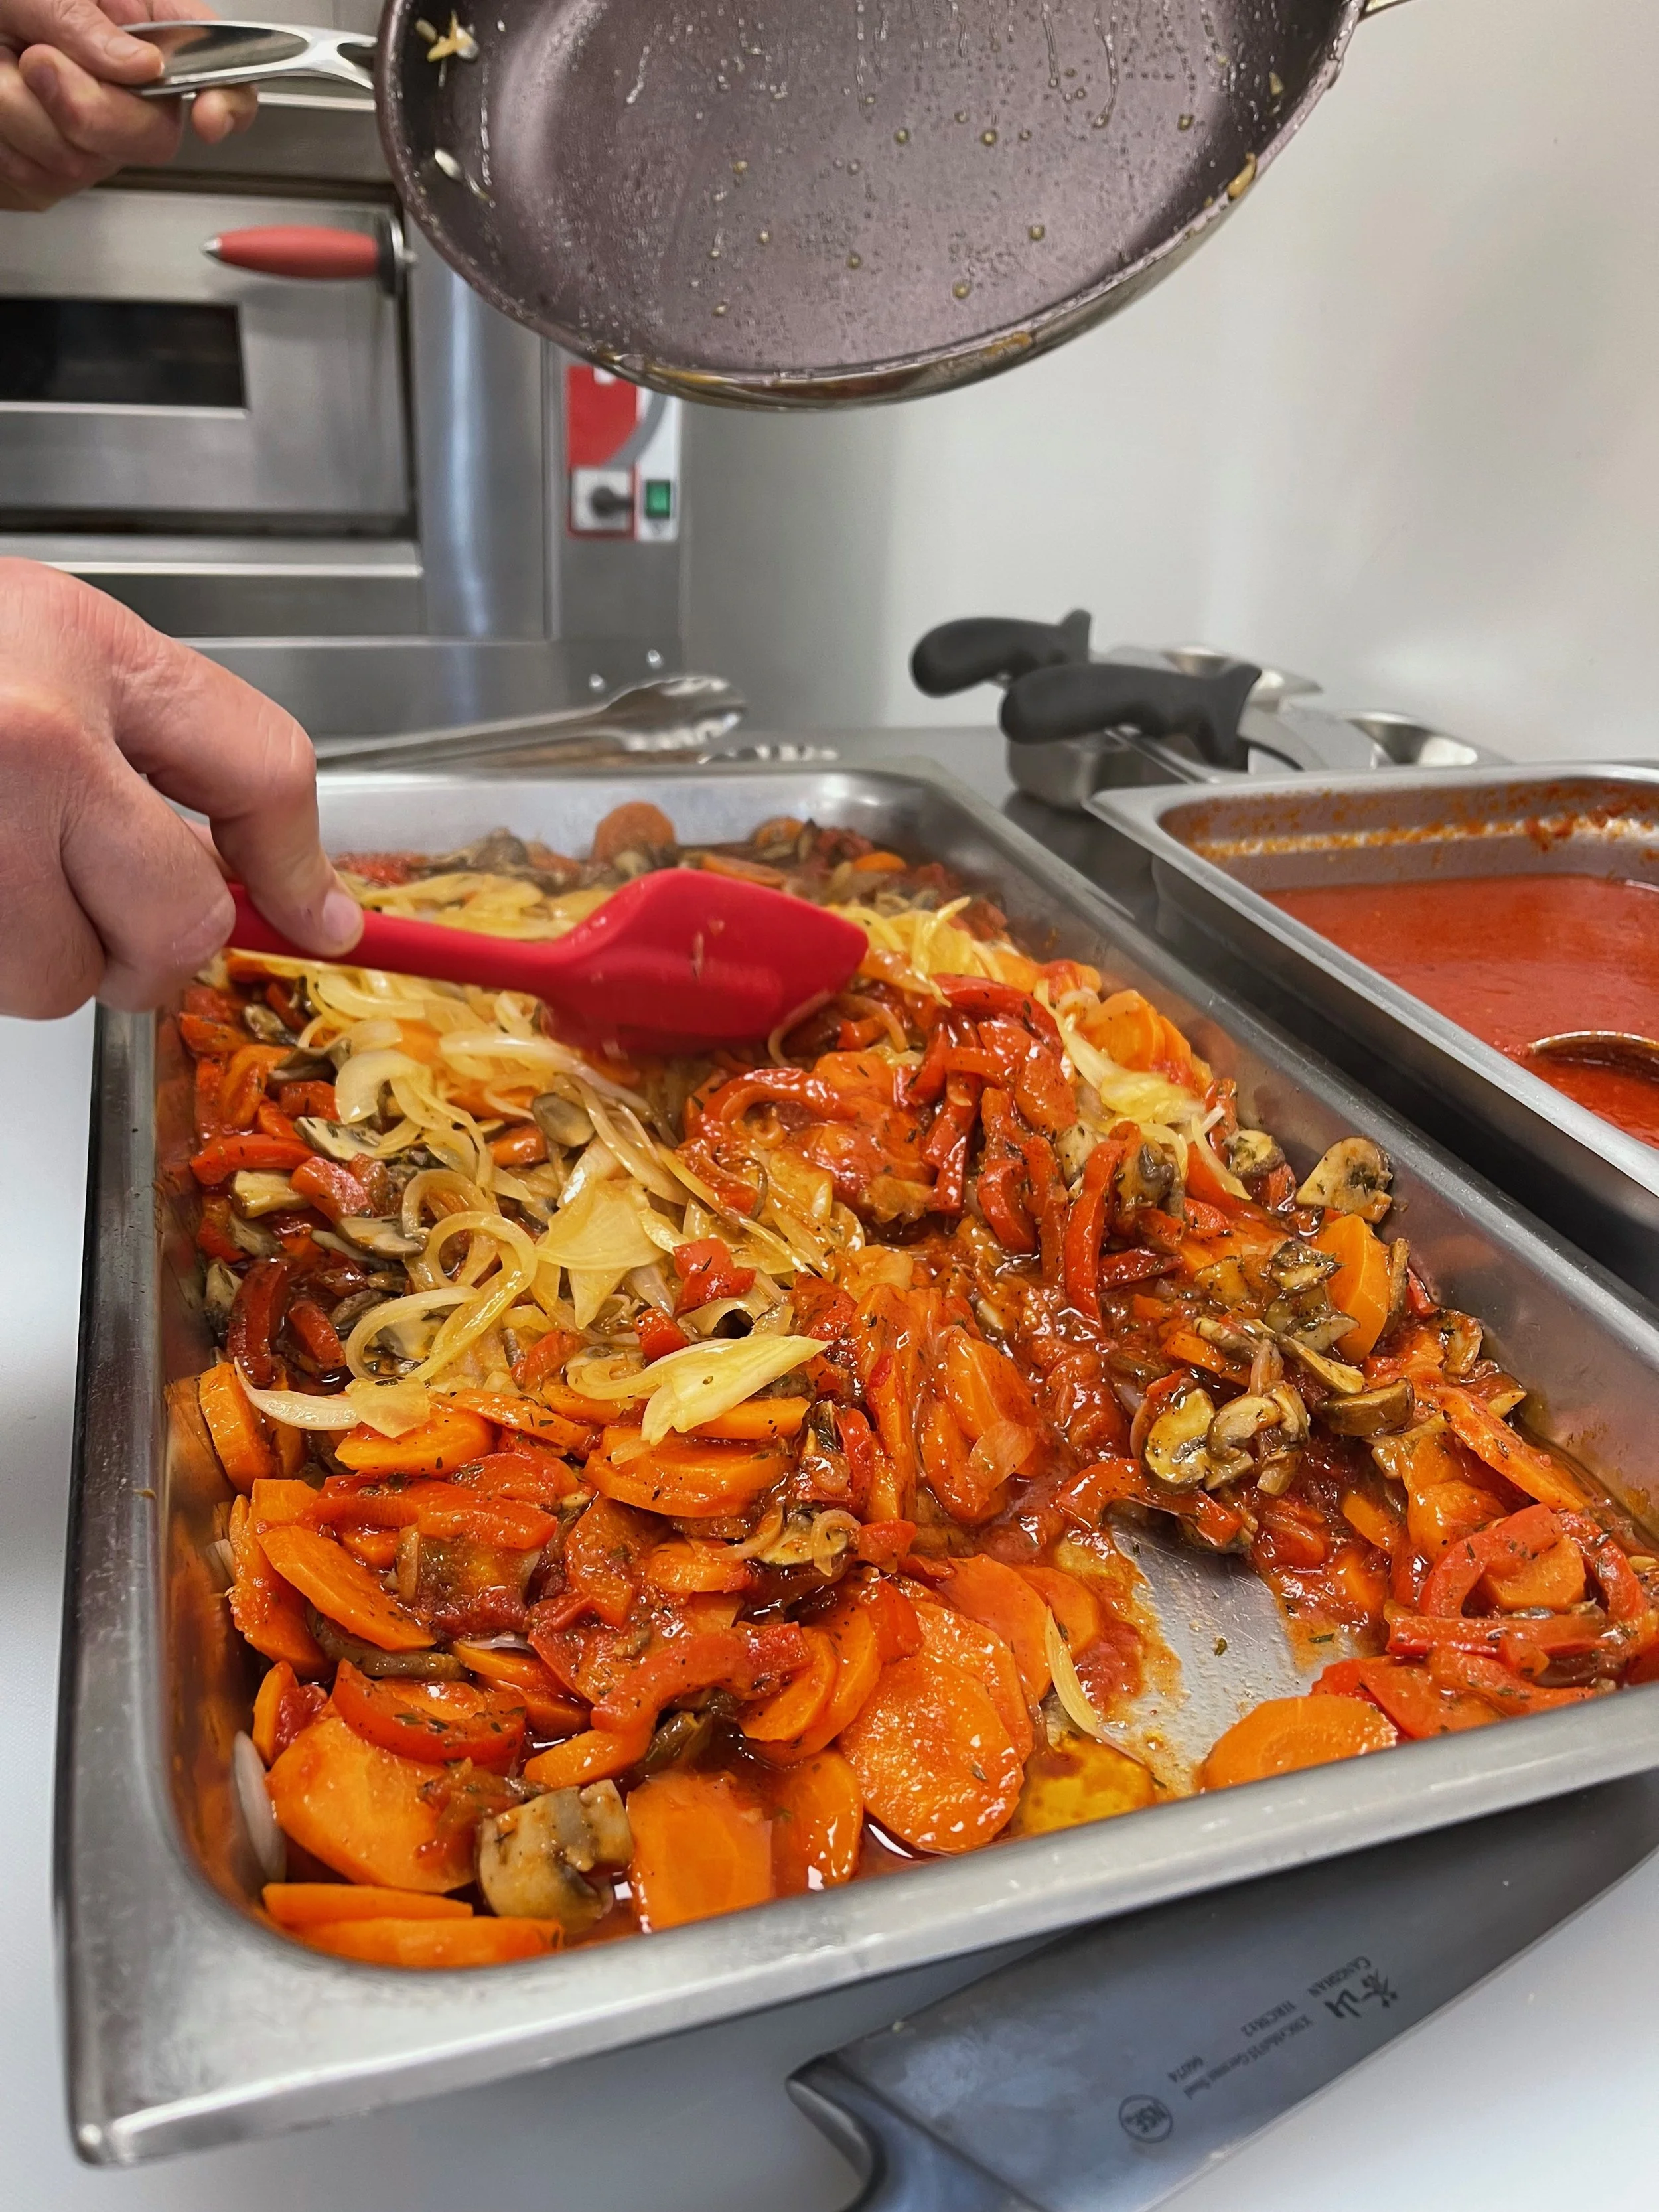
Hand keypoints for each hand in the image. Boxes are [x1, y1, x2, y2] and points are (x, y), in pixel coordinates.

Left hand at [0, 0, 256, 210]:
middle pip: (152, 136)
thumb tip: (142, 65)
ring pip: (84, 164)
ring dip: (21, 115)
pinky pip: (39, 183)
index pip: (217, 66)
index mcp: (139, 27)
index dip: (228, 98)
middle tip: (36, 62)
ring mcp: (89, 137)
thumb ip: (85, 18)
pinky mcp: (47, 174)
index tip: (207, 116)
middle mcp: (124, 88)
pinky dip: (3, 142)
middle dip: (88, 108)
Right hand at [0, 560, 363, 1018]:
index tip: (318, 917)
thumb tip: (308, 900)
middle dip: (155, 939)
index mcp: (75, 666)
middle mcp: (18, 756)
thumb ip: (199, 753)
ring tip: (3, 870)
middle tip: (108, 896)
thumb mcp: (72, 642)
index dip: (298, 867)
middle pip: (176, 926)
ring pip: (60, 982)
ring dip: (48, 955)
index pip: (261, 777)